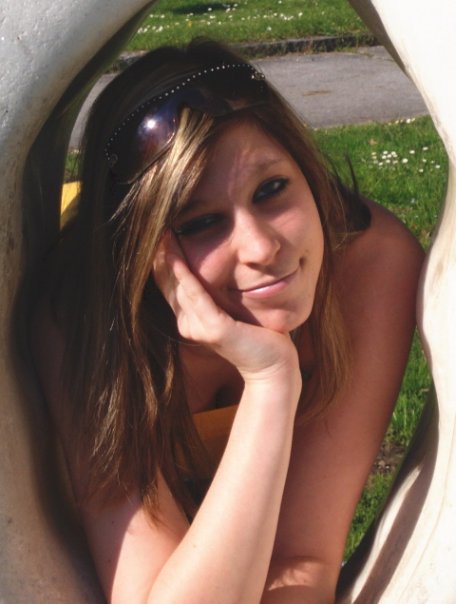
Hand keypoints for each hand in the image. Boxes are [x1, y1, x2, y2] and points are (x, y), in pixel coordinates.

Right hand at [153, 233, 301, 390]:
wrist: (272, 365)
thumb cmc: (255, 335)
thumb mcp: (229, 310)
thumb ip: (215, 295)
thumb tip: (211, 268)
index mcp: (190, 319)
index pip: (169, 285)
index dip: (161, 261)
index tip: (159, 234)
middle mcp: (188, 324)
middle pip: (168, 284)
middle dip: (161, 255)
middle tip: (155, 227)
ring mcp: (199, 328)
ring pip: (178, 286)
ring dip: (168, 260)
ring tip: (162, 235)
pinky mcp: (215, 329)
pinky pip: (197, 296)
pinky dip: (185, 275)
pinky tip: (176, 257)